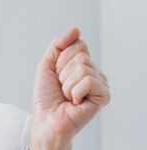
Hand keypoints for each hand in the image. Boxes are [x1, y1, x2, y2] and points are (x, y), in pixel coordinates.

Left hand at [29, 27, 109, 149]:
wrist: (46, 120)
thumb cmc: (46, 97)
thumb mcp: (47, 65)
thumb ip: (59, 45)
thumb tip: (75, 30)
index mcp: (83, 64)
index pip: (78, 44)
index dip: (60, 59)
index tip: (56, 74)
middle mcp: (94, 72)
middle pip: (80, 55)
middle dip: (62, 71)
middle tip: (61, 88)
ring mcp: (101, 83)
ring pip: (83, 67)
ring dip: (67, 83)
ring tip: (67, 96)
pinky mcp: (104, 95)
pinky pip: (88, 80)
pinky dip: (74, 91)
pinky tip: (75, 102)